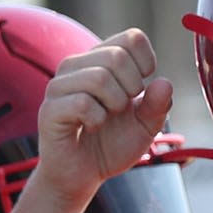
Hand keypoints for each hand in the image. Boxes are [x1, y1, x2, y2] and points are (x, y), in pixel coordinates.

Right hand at [30, 28, 175, 210]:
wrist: (83, 174)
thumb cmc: (111, 144)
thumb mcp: (146, 126)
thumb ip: (158, 105)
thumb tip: (164, 82)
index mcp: (100, 60)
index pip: (132, 38)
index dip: (147, 62)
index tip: (141, 88)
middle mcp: (77, 66)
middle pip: (117, 56)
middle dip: (132, 88)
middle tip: (121, 108)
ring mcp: (59, 86)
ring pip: (99, 78)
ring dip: (114, 105)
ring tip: (105, 118)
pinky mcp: (49, 109)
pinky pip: (82, 103)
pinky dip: (97, 119)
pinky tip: (91, 126)